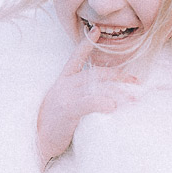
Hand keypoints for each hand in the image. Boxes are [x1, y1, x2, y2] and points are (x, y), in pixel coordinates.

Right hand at [36, 27, 137, 168]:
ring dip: (119, 91)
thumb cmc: (52, 126)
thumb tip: (102, 96)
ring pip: (96, 86)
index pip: (75, 58)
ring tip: (134, 97)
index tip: (96, 30)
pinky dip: (103, 102)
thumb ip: (78, 96)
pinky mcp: (67, 110)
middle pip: (95, 73)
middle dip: (118, 75)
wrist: (35, 142)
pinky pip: (89, 102)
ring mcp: (65, 96)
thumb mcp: (62, 105)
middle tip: (136, 81)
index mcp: (62, 82)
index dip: (86, 43)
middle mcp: (64, 85)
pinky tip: (113, 106)